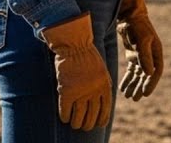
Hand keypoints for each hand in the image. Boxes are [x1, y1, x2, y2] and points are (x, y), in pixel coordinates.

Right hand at [40, 12, 112, 129]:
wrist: (75, 44)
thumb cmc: (88, 57)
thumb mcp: (102, 71)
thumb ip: (102, 87)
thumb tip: (103, 105)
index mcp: (105, 86)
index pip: (106, 111)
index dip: (101, 121)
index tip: (98, 125)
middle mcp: (95, 91)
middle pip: (92, 117)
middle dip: (88, 125)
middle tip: (83, 126)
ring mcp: (80, 92)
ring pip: (78, 118)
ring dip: (76, 123)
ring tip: (74, 123)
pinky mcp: (67, 91)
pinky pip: (65, 111)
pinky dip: (65, 117)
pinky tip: (65, 118)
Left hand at [116, 0, 163, 101]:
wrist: (129, 14)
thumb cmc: (138, 25)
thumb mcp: (143, 39)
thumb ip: (145, 56)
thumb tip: (148, 73)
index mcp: (156, 52)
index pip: (156, 72)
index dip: (151, 83)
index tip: (145, 94)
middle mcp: (150, 55)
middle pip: (147, 76)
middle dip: (141, 87)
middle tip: (135, 99)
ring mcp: (141, 55)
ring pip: (138, 75)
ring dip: (134, 85)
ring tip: (129, 97)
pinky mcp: (133, 55)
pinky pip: (131, 70)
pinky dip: (128, 79)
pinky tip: (123, 88)